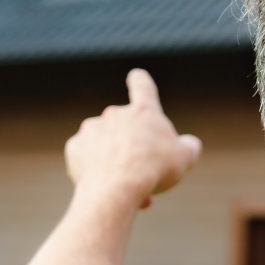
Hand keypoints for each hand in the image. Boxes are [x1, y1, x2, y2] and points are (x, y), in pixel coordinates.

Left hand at [64, 69, 202, 208]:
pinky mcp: (74, 147)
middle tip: (142, 175)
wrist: (116, 187)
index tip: (135, 77)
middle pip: (125, 129)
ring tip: (126, 188)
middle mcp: (114, 113)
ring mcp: (92, 129)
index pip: (143, 86)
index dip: (140, 81)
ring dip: (115, 163)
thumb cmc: (154, 169)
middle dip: (132, 149)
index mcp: (143, 111)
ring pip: (105, 146)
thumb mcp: (185, 158)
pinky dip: (95, 171)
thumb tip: (190, 145)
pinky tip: (105, 186)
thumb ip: (189, 147)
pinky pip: (86, 158)